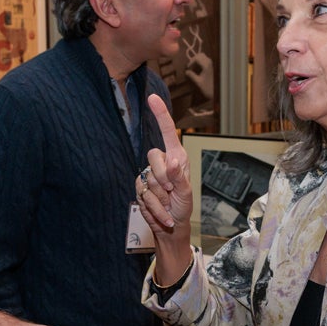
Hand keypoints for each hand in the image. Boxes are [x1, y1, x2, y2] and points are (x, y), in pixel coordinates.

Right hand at [137, 96, 194, 277]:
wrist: (171, 227)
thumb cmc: (183, 208)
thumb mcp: (186, 193)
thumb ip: (179, 177)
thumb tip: (172, 163)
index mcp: (177, 158)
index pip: (168, 132)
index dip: (160, 114)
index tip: (152, 98)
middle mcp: (162, 163)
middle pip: (154, 157)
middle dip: (164, 177)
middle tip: (172, 192)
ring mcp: (149, 176)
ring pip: (148, 179)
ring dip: (160, 198)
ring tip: (168, 205)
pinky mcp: (140, 188)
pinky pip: (144, 195)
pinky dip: (155, 208)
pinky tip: (162, 213)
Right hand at [183, 51, 213, 95]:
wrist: (216, 92)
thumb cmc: (208, 87)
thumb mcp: (198, 82)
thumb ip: (192, 75)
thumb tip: (186, 71)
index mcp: (206, 65)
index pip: (197, 58)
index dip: (191, 62)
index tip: (188, 68)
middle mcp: (209, 62)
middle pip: (200, 55)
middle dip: (194, 59)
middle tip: (190, 66)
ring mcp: (211, 64)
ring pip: (203, 56)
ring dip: (197, 60)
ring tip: (193, 67)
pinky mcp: (211, 66)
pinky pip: (205, 60)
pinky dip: (200, 62)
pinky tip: (197, 68)